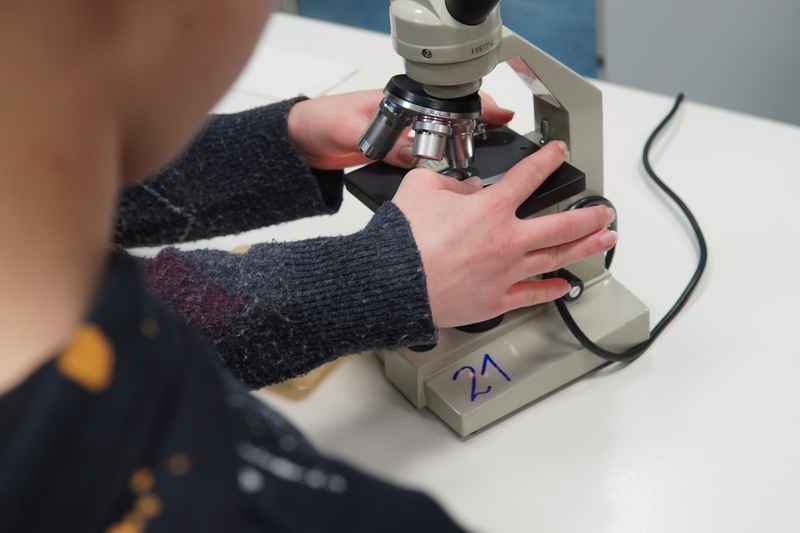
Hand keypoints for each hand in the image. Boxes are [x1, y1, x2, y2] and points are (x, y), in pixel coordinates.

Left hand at [286, 89, 513, 170]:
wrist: (299, 141)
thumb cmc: (318, 122)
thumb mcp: (351, 133)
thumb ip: (384, 146)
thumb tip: (415, 157)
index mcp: (396, 100)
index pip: (444, 100)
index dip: (475, 107)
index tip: (500, 114)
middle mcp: (402, 116)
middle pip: (449, 123)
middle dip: (475, 131)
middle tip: (500, 141)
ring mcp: (399, 135)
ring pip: (438, 143)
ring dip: (456, 152)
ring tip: (478, 166)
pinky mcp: (393, 152)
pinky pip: (421, 158)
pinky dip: (435, 166)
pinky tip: (446, 177)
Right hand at [392, 141, 617, 327]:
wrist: (393, 282)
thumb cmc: (403, 240)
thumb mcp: (420, 189)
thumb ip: (449, 182)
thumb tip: (466, 188)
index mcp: (490, 209)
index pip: (529, 177)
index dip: (548, 160)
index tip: (560, 153)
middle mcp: (506, 240)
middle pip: (561, 224)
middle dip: (589, 215)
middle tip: (604, 211)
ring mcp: (505, 272)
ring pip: (556, 258)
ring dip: (585, 248)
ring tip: (604, 241)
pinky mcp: (496, 299)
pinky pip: (532, 295)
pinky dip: (551, 290)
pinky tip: (564, 286)